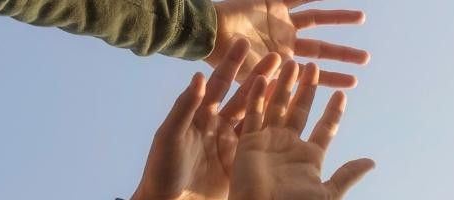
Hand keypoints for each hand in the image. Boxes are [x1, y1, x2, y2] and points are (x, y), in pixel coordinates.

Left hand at [132, 53, 286, 199]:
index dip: (232, 63)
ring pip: (256, 115)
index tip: (245, 43)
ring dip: (273, 98)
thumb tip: (199, 76)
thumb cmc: (162, 170)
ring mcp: (230, 143)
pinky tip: (289, 113)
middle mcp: (217, 125)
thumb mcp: (170, 136)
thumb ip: (185, 107)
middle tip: (280, 56)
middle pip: (243, 95)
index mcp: (199, 115)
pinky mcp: (240, 161)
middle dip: (261, 75)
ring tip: (291, 79)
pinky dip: (274, 126)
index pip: (218, 83)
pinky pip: (260, 140)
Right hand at [208, 0, 367, 88]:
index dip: (333, 78)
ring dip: (338, 18)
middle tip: (366, 58)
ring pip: (316, 19)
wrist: (204, 32)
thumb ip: (274, 89)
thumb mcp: (252, 81)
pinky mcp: (272, 1)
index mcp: (280, 62)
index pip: (312, 74)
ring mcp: (279, 21)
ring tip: (361, 17)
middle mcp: (283, 41)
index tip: (354, 83)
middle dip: (342, 53)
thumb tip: (295, 104)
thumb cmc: (223, 61)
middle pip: (320, 48)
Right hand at [229, 61, 373, 199]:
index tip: (342, 93)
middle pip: (300, 110)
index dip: (333, 112)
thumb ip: (347, 175)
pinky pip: (252, 114)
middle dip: (307, 89)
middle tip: (313, 67)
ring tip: (291, 62)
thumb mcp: (328, 192)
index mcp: (310, 157)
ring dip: (284, 85)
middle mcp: (289, 146)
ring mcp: (268, 142)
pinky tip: (262, 77)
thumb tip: (372, 162)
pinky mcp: (248, 142)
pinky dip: (256, 96)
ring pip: (278, 106)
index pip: (325, 128)